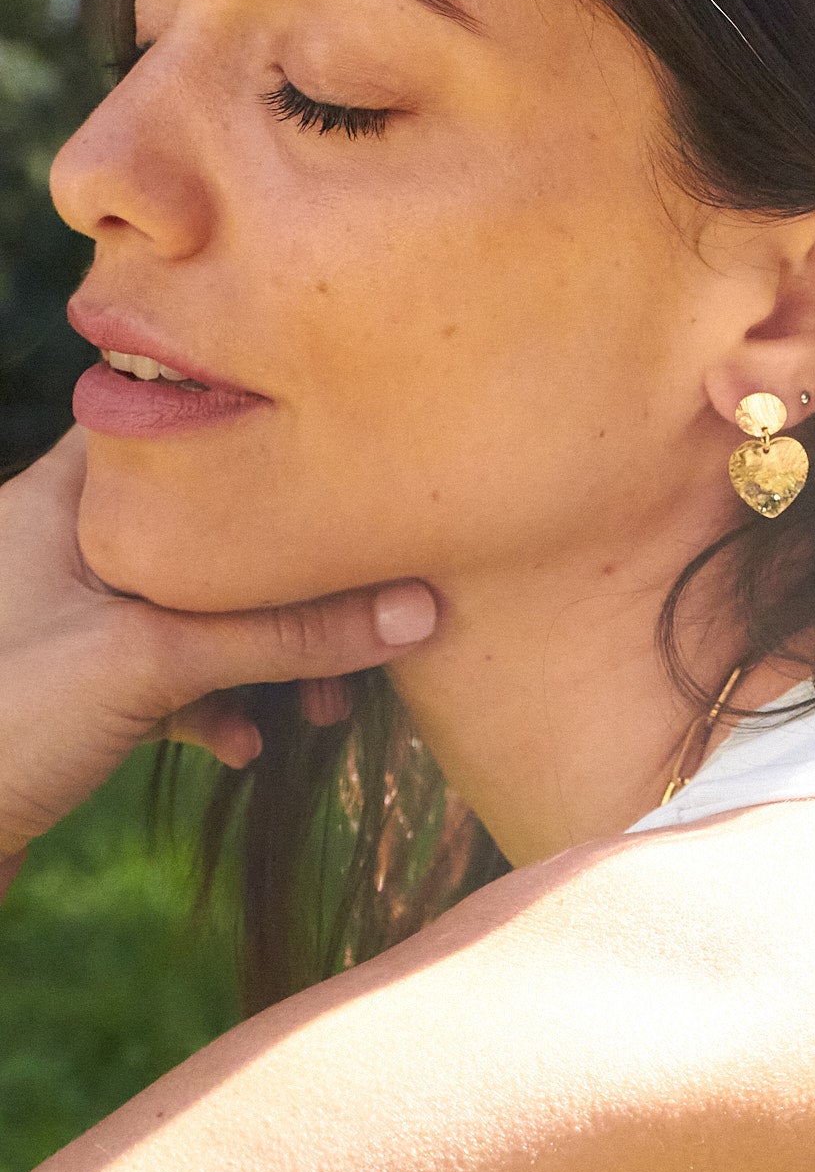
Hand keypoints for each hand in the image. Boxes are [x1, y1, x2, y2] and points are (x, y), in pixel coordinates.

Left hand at [0, 430, 437, 856]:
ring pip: (194, 607)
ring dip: (260, 654)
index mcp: (56, 499)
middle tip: (356, 616)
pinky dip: (214, 700)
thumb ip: (285, 634)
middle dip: (281, 582)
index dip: (247, 435)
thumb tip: (417, 611)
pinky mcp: (75, 687)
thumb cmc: (3, 726)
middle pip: (200, 529)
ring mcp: (67, 618)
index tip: (330, 455)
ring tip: (318, 709)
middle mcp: (58, 545)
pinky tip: (243, 744)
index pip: (163, 427)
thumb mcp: (154, 666)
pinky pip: (168, 670)